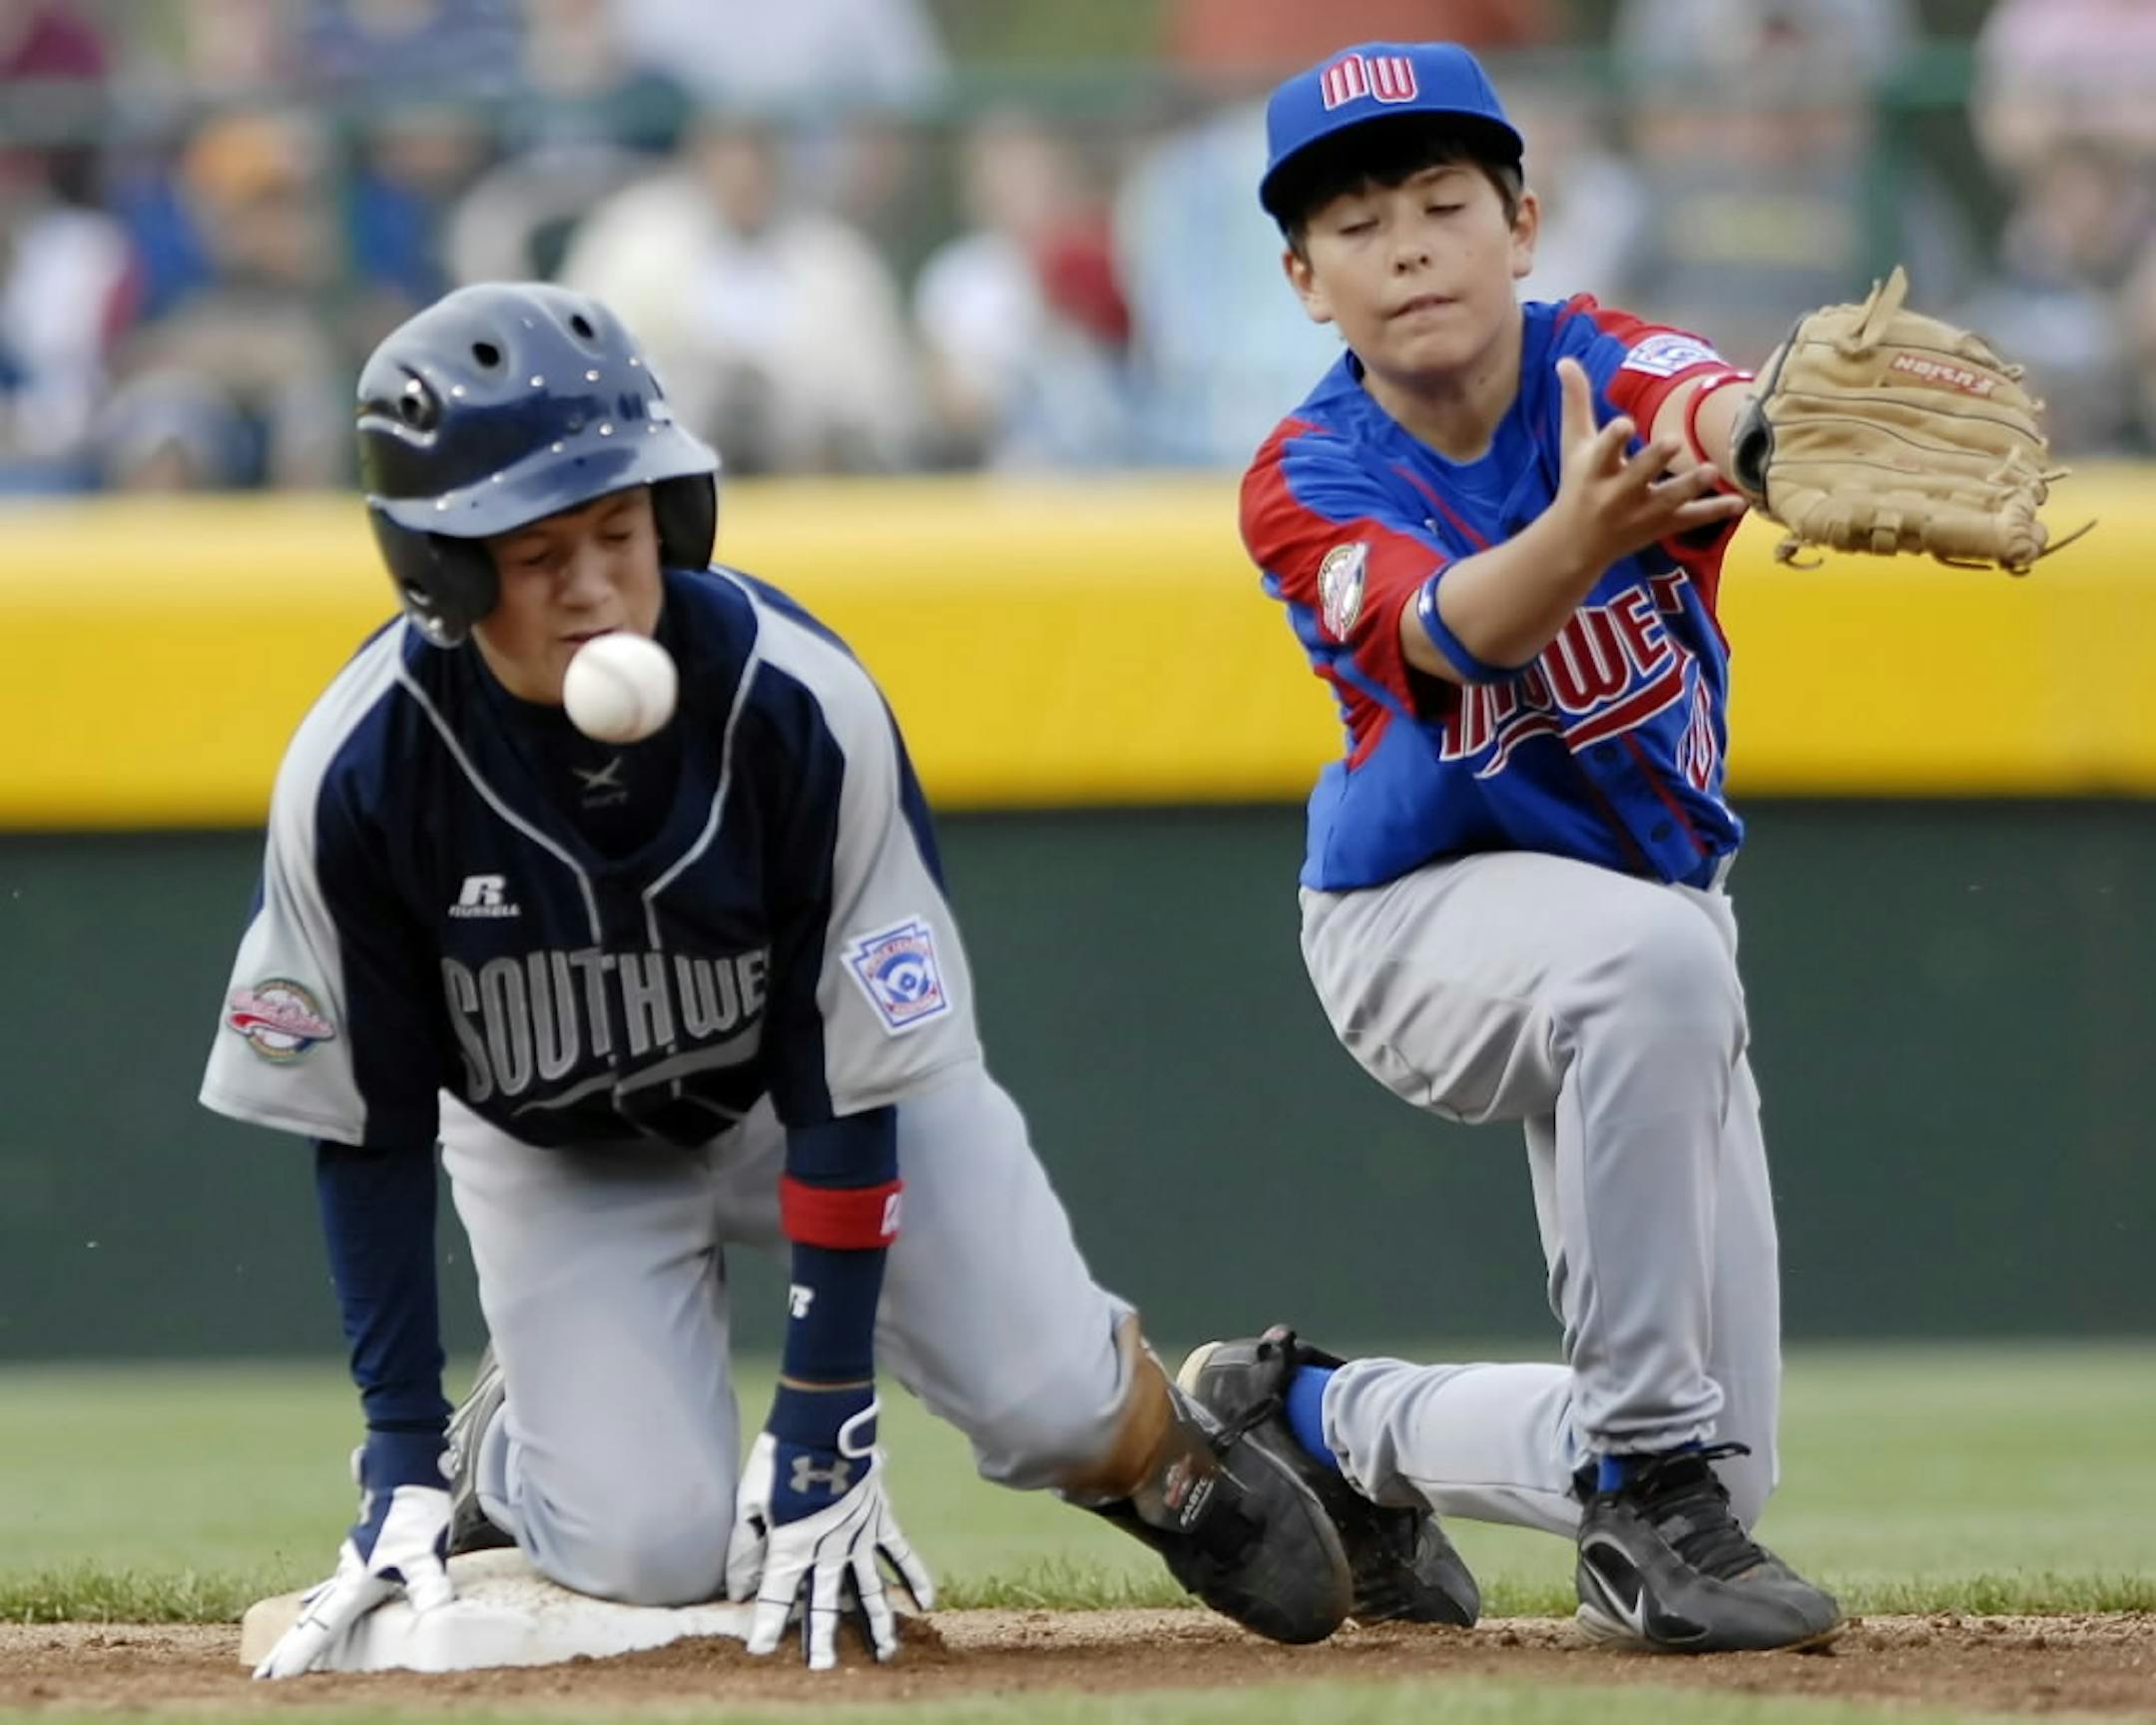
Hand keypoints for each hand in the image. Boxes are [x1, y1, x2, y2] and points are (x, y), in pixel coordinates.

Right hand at [252, 1433, 452, 1679]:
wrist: (402, 1459)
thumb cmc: (410, 1507)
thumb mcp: (425, 1553)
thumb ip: (428, 1586)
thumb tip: (437, 1615)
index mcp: (354, 1581)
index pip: (320, 1628)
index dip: (296, 1655)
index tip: (267, 1677)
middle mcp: (348, 1570)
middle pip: (314, 1617)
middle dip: (291, 1646)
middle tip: (266, 1672)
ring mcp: (355, 1554)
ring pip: (324, 1595)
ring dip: (308, 1620)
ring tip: (291, 1637)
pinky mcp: (366, 1542)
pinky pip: (336, 1579)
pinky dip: (321, 1595)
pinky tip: (311, 1596)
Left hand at [724, 1399, 934, 1670]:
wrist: (822, 1417)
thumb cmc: (780, 1456)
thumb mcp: (751, 1499)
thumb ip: (746, 1547)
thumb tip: (739, 1588)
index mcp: (792, 1542)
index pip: (777, 1593)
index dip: (768, 1623)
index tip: (762, 1651)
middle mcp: (829, 1546)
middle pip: (825, 1600)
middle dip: (822, 1637)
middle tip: (824, 1668)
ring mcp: (860, 1533)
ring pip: (869, 1587)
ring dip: (876, 1622)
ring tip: (884, 1654)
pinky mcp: (880, 1516)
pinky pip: (900, 1552)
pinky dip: (913, 1577)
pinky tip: (924, 1603)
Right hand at [1549, 356, 1745, 571]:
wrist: (1575, 544)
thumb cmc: (1577, 483)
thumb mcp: (1572, 444)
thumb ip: (1576, 402)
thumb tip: (1566, 360)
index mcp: (1595, 469)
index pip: (1603, 450)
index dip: (1614, 438)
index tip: (1624, 424)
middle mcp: (1616, 493)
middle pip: (1637, 474)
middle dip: (1654, 459)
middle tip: (1674, 441)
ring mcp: (1640, 512)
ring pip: (1667, 498)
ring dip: (1689, 485)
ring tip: (1710, 470)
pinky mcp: (1659, 526)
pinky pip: (1689, 519)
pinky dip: (1714, 511)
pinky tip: (1740, 502)